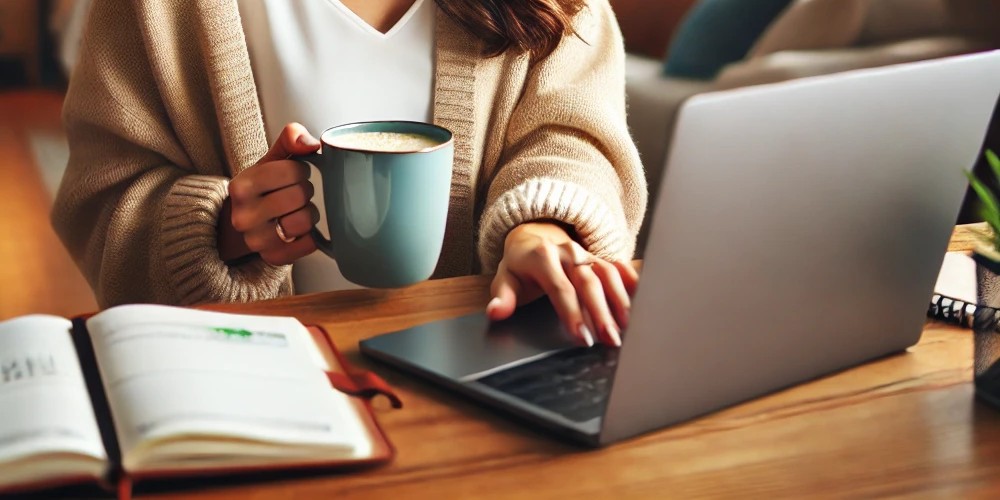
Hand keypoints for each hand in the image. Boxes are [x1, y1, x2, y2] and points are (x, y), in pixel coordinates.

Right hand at [219, 123, 320, 264]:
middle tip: (295, 194)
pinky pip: (309, 245)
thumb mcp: (271, 160)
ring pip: (305, 222)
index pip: (294, 171)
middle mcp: (243, 216)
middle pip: (300, 196)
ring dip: (308, 214)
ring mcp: (256, 241)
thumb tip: (310, 143)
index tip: (292, 175)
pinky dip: (310, 236)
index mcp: (241, 186)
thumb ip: (290, 141)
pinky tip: (297, 229)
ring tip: (296, 211)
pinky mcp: (272, 258)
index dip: (301, 171)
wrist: (243, 221)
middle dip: (305, 192)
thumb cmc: (264, 187)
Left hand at [486, 222, 638, 346]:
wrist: (532, 238)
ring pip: (607, 274)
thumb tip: (496, 312)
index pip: (560, 288)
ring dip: (620, 300)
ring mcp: (586, 253)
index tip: (583, 338)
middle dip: (601, 313)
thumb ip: (501, 297)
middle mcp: (567, 252)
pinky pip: (617, 266)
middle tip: (611, 339)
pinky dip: (631, 280)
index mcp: (542, 258)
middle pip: (588, 283)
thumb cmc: (519, 266)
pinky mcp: (598, 256)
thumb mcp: (504, 279)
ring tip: (628, 326)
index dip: (572, 314)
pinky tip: (643, 298)